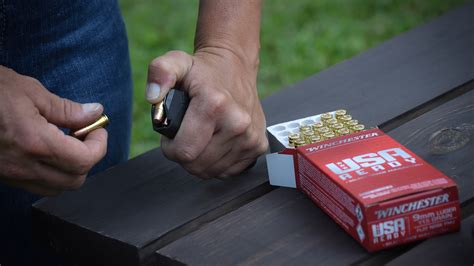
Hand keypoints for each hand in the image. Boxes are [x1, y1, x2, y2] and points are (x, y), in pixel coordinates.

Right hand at [0, 66, 107, 195]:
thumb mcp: (31, 92)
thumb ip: (67, 109)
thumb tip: (95, 113)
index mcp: (35, 143)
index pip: (85, 160)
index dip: (99, 144)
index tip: (98, 127)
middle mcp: (24, 166)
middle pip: (76, 179)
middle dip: (89, 157)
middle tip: (84, 133)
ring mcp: (12, 175)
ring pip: (58, 187)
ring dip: (72, 168)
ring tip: (67, 141)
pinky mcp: (4, 176)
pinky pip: (39, 185)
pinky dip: (54, 173)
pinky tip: (48, 149)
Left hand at [146, 48, 267, 177]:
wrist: (236, 66)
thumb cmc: (203, 70)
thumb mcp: (176, 63)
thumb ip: (159, 73)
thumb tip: (153, 96)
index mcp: (215, 105)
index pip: (184, 152)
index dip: (170, 148)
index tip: (171, 136)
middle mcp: (237, 123)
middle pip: (198, 166)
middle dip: (184, 155)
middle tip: (185, 135)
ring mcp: (250, 137)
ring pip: (213, 171)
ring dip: (201, 160)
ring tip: (200, 137)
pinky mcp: (258, 146)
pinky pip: (229, 171)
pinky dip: (218, 162)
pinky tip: (215, 143)